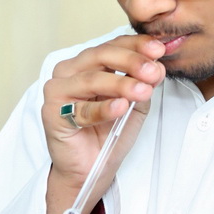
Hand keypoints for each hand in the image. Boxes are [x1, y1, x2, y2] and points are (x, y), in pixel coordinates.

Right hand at [42, 35, 165, 213]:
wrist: (91, 168)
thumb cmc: (108, 132)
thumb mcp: (135, 103)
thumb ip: (144, 84)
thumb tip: (158, 66)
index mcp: (88, 63)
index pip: (113, 45)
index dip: (137, 45)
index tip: (160, 50)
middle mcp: (69, 71)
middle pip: (100, 56)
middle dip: (131, 61)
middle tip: (153, 71)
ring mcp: (58, 91)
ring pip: (91, 79)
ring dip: (120, 84)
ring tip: (143, 91)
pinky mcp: (52, 114)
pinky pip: (82, 110)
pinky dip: (103, 108)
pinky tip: (121, 107)